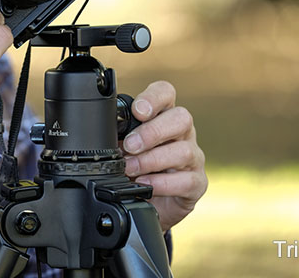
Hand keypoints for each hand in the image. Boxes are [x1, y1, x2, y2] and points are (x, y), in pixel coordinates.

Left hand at [123, 81, 206, 230]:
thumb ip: (118, 136)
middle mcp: (182, 134)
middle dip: (153, 131)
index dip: (154, 97)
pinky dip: (162, 183)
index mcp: (163, 117)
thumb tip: (101, 133)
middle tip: (129, 145)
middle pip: (181, 118)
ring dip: (152, 159)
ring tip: (130, 168)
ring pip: (184, 151)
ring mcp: (193, 158)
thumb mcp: (124, 148)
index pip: (166, 93)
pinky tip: (145, 184)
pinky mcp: (197, 183)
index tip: (137, 111)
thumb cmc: (136, 169)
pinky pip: (187, 180)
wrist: (149, 204)